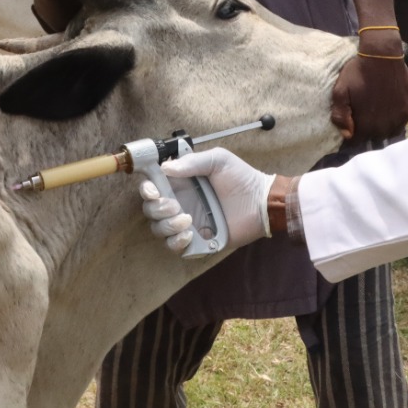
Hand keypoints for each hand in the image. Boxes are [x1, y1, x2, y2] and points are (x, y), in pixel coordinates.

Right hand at [138, 148, 274, 253]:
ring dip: (167, 226)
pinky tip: (190, 235)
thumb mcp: (218, 160)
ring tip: (187, 220)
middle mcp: (179, 203)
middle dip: (157, 209)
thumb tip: (165, 168)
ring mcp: (186, 223)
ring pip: (159, 230)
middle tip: (175, 206)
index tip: (153, 190)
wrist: (261, 202)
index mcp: (180, 183)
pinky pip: (174, 247)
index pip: (152, 187)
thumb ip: (192, 162)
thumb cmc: (241, 178)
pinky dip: (177, 243)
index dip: (146, 189)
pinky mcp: (196, 241)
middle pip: (151, 210)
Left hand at [331, 51, 407, 140]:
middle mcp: (383, 126)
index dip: (352, 134)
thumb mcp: (340, 91)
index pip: (357, 141)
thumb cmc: (358, 73)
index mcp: (366, 124)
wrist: (382, 55)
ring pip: (388, 133)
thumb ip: (341, 115)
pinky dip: (394, 121)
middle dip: (367, 130)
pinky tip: (388, 110)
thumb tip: (347, 135)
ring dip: (381, 127)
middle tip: (364, 115)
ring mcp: (398, 119)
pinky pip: (400, 124)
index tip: (351, 124)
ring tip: (376, 114)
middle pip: (373, 138)